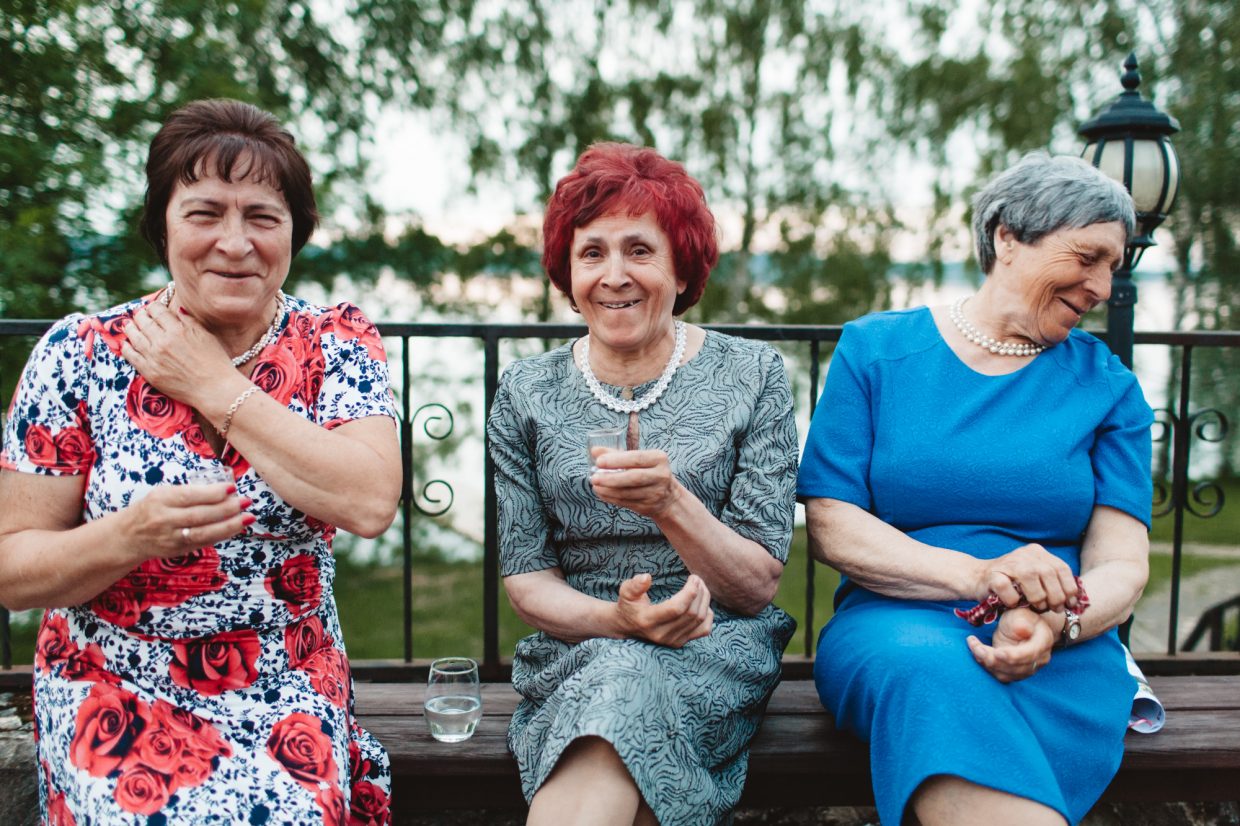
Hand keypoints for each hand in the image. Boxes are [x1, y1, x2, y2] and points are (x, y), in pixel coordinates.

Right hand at [119, 482, 251, 561]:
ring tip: (247, 518)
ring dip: (229, 526)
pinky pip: (203, 543)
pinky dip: (222, 535)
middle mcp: (164, 520)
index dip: (212, 493)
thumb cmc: (151, 509)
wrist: (129, 536)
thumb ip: (189, 493)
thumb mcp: (163, 494)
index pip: (189, 496)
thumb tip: (224, 491)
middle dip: (226, 509)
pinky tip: (236, 528)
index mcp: (161, 500)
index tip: (232, 488)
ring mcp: (171, 538)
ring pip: (203, 533)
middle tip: (246, 502)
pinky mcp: (178, 550)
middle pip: (199, 515)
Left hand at [120, 303, 234, 405]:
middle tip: (140, 314)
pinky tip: (126, 344)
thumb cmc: (215, 362)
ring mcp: (153, 357)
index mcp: (178, 330)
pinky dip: (126, 347)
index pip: (157, 310)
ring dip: (130, 328)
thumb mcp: (206, 336)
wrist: (214, 389)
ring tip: (129, 325)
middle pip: (143, 321)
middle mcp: (162, 341)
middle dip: (140, 315)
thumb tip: (177, 310)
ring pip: (134, 336)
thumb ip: (189, 321)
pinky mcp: (149, 372)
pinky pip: (131, 356)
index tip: (153, 308)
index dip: (153, 306)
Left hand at [591, 449, 681, 517]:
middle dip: (611, 478)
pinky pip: (626, 502)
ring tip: (595, 485)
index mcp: (658, 458)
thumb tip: (594, 450)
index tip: (599, 462)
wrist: (667, 496)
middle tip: (594, 477)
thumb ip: (616, 454)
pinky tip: (602, 493)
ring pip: (628, 492)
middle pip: (634, 477)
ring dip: (608, 490)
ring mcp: (655, 493)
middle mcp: (660, 475)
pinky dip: (611, 498)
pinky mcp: (648, 506)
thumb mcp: (639, 459)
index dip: (617, 460)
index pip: (637, 458)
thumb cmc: (648, 471)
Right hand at [615, 573, 712, 646]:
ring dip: (704, 600)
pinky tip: (702, 603)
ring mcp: (673, 640)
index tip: (692, 577)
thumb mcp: (625, 592)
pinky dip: (708, 615)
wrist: (628, 625)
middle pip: (691, 613)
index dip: (690, 592)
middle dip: (699, 592)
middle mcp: (662, 634)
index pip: (677, 608)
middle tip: (697, 578)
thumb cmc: (629, 604)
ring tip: (700, 586)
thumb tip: (647, 577)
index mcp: (648, 620)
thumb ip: (634, 585)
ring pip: (699, 620)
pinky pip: (704, 630)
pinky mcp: (681, 642)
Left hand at [966, 607, 1054, 682]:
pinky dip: (986, 665)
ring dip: (987, 662)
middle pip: (1016, 667)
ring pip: (1006, 673)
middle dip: (993, 659)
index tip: (997, 652)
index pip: (1030, 654)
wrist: (1022, 625)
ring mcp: (1028, 668)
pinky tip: (976, 652)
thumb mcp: (1021, 613)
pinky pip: (999, 674)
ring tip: (974, 646)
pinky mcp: (1015, 672)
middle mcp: (1039, 659)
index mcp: (1043, 641)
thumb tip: (1023, 630)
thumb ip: (1021, 621)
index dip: (1013, 656)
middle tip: (976, 646)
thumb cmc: (1021, 617)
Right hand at [974, 543, 1079, 612]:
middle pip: (1049, 573)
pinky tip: (1014, 603)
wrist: (976, 578)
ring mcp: (1007, 563)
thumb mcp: (1035, 579)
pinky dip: (1014, 600)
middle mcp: (1024, 554)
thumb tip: (1076, 600)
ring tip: (1036, 607)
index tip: (1070, 604)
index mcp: (1037, 552)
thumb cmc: (1011, 584)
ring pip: (1031, 578)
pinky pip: (1008, 589)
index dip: (1070, 588)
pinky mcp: (992, 575)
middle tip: (1053, 609)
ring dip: (1037, 598)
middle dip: (1055, 596)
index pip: (1062, 568)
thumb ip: (1052, 583)